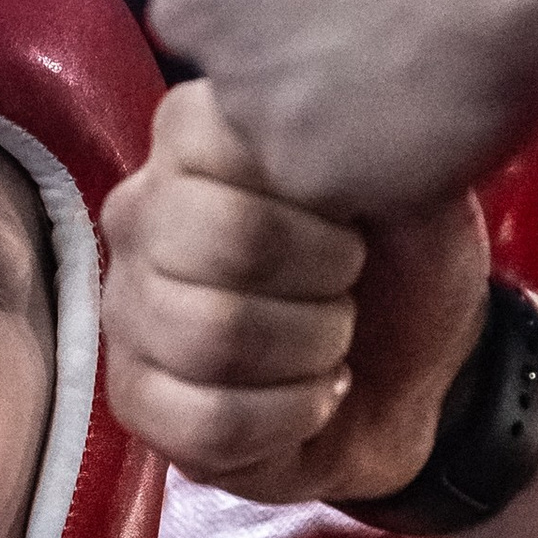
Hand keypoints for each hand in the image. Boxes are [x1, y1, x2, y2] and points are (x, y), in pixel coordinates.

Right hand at [101, 79, 489, 503]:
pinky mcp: (134, 401)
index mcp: (194, 139)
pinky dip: (292, 418)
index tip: (353, 220)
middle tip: (348, 289)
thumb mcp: (411, 185)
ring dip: (312, 351)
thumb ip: (370, 135)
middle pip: (228, 239)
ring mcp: (126, 311)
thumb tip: (351, 117)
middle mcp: (140, 214)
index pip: (220, 140)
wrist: (411, 377)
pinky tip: (310, 401)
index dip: (319, 197)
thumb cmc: (398, 267)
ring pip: (215, 336)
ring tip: (332, 345)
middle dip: (326, 279)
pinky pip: (209, 420)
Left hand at [126, 0, 537, 212]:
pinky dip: (394, 147)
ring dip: (342, 85)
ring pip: (286, 105)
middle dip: (292, 15)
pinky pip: (349, 171)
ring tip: (433, 44)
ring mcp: (247, 98)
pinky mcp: (316, 173)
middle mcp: (185, 3)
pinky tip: (453, 96)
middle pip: (226, 24)